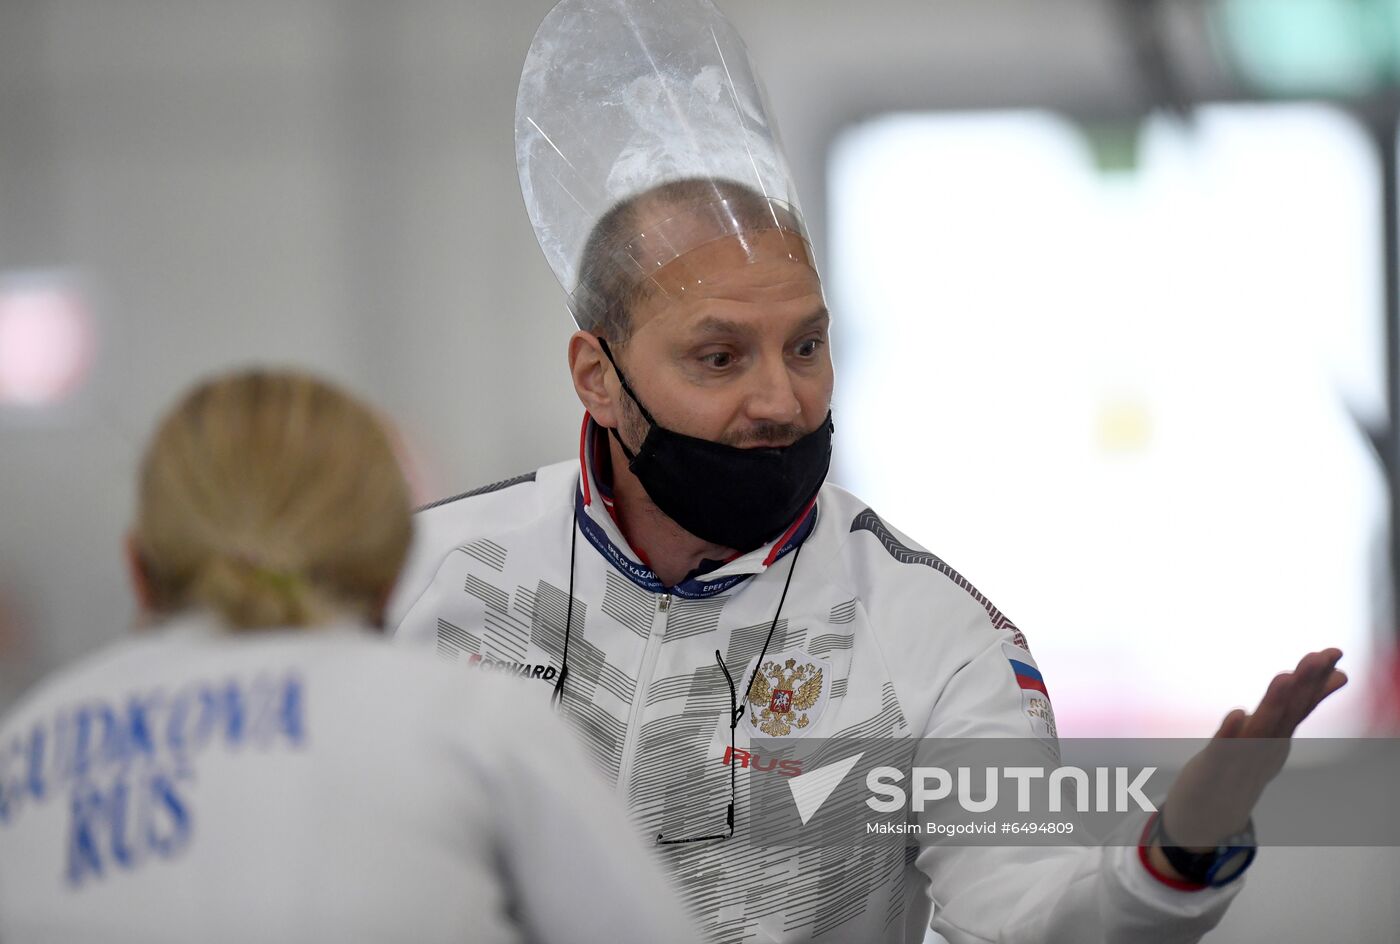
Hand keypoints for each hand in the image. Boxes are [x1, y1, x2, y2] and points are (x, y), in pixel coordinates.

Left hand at [1151, 648, 1346, 866]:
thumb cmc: (1238, 770)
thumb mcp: (1266, 738)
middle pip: (1286, 712)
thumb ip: (1284, 712)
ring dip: (1274, 703)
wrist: (1208, 817)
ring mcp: (1241, 758)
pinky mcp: (1213, 767)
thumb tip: (1298, 694)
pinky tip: (1238, 712)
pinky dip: (1231, 731)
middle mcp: (1265, 747)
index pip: (1300, 704)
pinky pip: (1223, 747)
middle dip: (1304, 683)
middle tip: (1321, 655)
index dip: (1316, 679)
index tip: (1334, 652)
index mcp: (1276, 737)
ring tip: (1285, 676)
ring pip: (1261, 728)